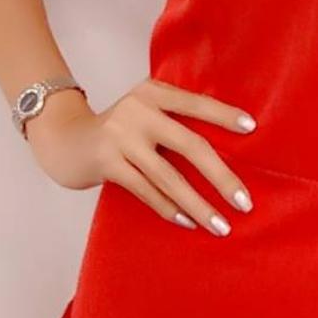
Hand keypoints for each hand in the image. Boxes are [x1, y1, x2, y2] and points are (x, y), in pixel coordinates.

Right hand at [25, 76, 257, 235]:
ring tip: (221, 225)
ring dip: (198, 205)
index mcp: (153, 91)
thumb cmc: (119, 128)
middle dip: (221, 176)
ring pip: (169, 177)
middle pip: (190, 145)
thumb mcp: (144, 109)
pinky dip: (169, 209)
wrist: (64, 138)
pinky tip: (189, 223)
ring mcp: (121, 137)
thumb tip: (226, 146)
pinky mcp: (107, 163)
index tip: (252, 129)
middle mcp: (139, 110)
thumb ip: (174, 117)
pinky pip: (146, 191)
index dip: (224, 115)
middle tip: (245, 202)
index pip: (196, 103)